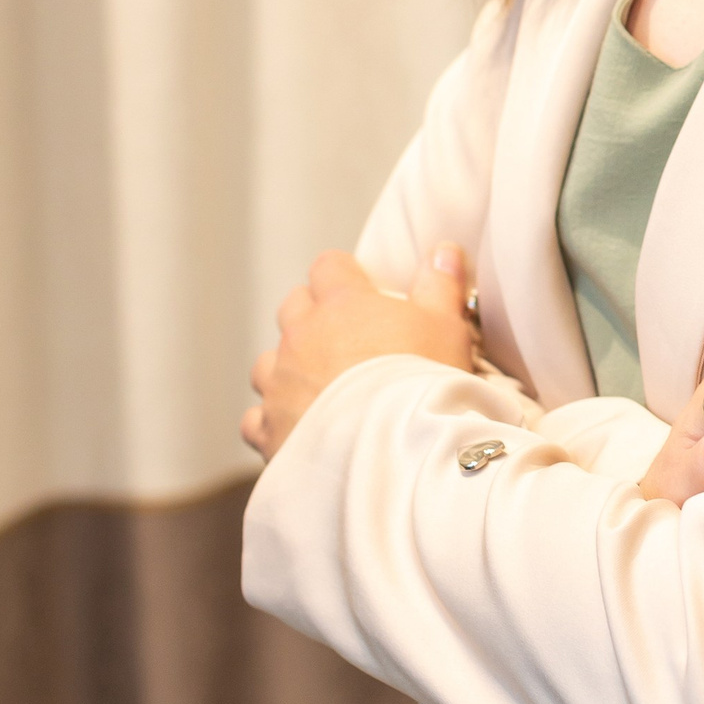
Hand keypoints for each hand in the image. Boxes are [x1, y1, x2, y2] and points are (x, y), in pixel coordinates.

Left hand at [242, 243, 476, 460]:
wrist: (393, 451)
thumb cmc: (424, 383)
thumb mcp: (447, 327)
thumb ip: (440, 285)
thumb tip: (442, 252)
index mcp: (343, 304)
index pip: (329, 266)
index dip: (345, 275)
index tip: (363, 291)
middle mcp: (301, 337)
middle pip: (292, 307)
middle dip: (311, 316)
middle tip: (344, 337)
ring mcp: (280, 383)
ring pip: (268, 362)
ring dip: (287, 368)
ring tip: (317, 386)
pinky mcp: (270, 429)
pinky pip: (257, 418)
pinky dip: (272, 420)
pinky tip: (296, 427)